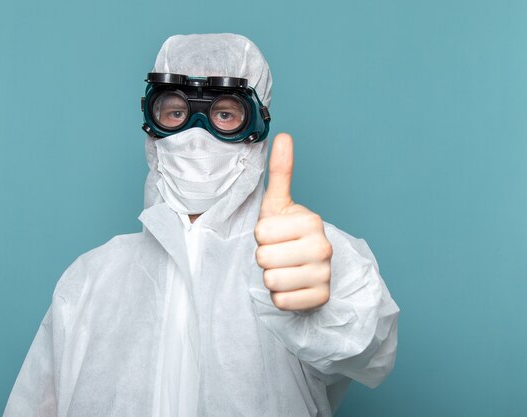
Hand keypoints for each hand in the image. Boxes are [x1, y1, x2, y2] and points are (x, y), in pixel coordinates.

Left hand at [255, 133, 332, 311]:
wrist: (307, 266)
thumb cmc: (286, 234)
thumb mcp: (279, 204)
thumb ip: (280, 172)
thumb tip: (284, 135)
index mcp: (312, 220)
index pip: (261, 233)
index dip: (262, 235)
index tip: (276, 234)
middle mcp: (323, 247)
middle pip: (263, 258)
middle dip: (265, 257)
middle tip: (279, 253)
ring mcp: (325, 275)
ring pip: (271, 281)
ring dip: (271, 277)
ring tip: (285, 268)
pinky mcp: (320, 299)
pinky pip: (281, 301)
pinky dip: (280, 297)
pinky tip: (292, 286)